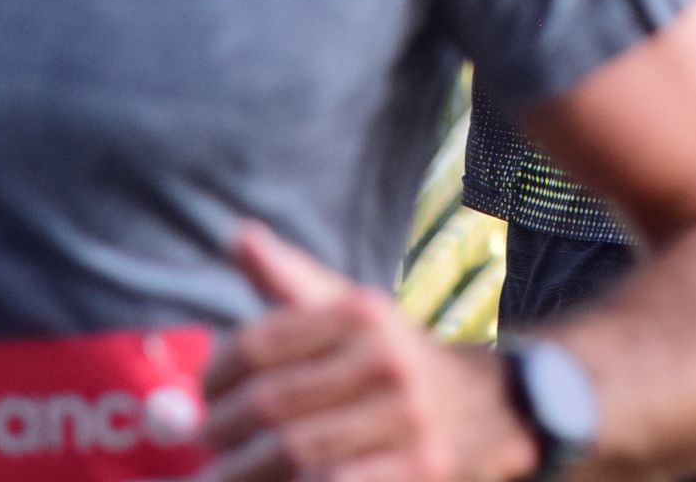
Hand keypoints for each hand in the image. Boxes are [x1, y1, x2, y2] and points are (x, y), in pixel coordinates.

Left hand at [203, 222, 535, 481]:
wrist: (490, 407)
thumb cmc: (394, 358)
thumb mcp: (352, 310)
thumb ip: (290, 280)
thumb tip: (240, 237)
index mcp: (360, 313)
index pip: (260, 342)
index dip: (217, 374)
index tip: (205, 395)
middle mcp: (385, 358)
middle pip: (270, 402)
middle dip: (221, 431)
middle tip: (205, 444)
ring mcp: (405, 416)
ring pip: (294, 452)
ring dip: (242, 472)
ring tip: (219, 477)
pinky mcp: (420, 467)